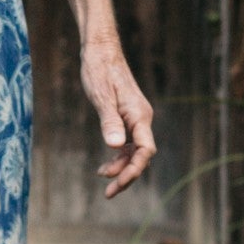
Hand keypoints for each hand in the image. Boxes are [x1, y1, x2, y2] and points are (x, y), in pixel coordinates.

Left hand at [82, 43, 154, 199]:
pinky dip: (118, 155)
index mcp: (139, 115)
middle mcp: (141, 118)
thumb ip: (109, 121)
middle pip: (141, 155)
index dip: (133, 170)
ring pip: (134, 150)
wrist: (100, 50)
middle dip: (126, 175)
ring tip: (103, 177)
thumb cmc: (99, 70)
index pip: (145, 151)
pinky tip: (106, 164)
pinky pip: (128, 142)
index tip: (116, 184)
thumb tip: (116, 147)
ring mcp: (135, 117)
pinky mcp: (126, 115)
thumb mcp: (101, 96)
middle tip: (109, 193)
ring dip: (121, 166)